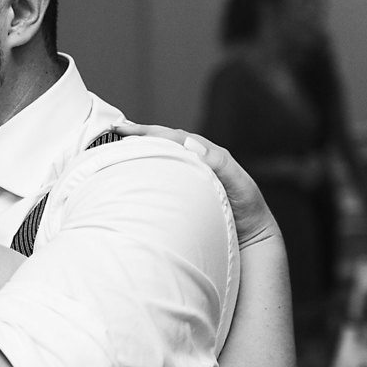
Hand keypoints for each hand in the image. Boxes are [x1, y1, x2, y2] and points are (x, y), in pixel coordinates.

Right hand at [113, 124, 278, 247]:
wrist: (252, 235)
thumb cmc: (247, 209)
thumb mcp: (239, 184)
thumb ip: (219, 163)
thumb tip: (190, 144)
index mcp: (208, 154)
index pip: (174, 137)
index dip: (149, 131)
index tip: (126, 130)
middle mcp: (197, 160)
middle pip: (164, 142)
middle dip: (140, 135)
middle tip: (114, 132)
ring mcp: (190, 175)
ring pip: (162, 156)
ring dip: (141, 149)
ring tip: (118, 146)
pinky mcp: (185, 191)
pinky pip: (163, 173)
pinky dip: (148, 167)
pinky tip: (133, 170)